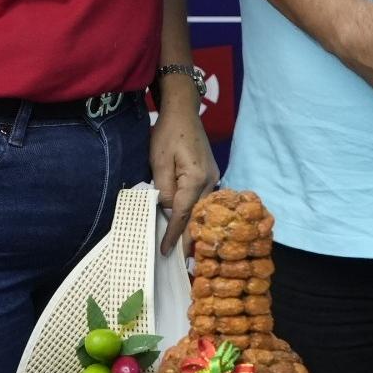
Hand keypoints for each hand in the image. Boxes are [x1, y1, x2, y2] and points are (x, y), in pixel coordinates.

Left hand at [150, 79, 221, 253]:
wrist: (183, 111)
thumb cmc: (167, 133)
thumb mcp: (158, 161)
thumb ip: (163, 189)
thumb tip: (167, 209)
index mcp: (197, 178)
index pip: (183, 214)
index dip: (174, 234)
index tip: (166, 251)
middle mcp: (210, 181)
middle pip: (197, 216)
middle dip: (189, 238)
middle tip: (180, 261)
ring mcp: (214, 178)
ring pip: (202, 209)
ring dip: (192, 228)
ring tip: (183, 249)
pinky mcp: (210, 175)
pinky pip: (202, 200)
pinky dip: (195, 214)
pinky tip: (188, 225)